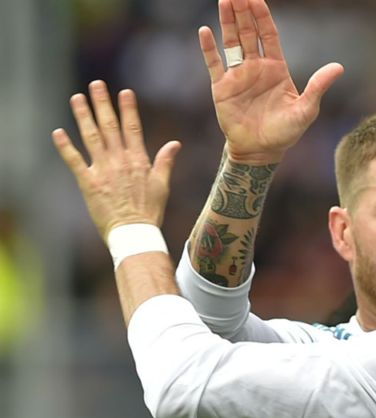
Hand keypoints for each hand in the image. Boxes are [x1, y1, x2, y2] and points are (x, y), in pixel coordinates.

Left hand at [52, 81, 180, 241]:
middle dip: (103, 104)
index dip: (128, 109)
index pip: (133, 128)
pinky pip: (75, 161)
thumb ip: (165, 162)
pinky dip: (66, 147)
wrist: (135, 232)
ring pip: (92, 137)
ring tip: (77, 98)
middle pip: (110, 126)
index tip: (124, 92)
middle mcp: (120, 161)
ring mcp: (104, 170)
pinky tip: (58, 132)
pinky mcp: (89, 182)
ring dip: (83, 116)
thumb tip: (175, 144)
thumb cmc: (150, 211)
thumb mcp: (162, 185)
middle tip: (96, 84)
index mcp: (139, 160)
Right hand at [199, 0, 343, 163]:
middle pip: (249, 33)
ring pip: (231, 42)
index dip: (262, 17)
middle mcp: (256, 67)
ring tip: (224, 0)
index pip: (269, 35)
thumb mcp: (306, 110)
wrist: (261, 150)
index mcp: (276, 68)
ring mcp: (238, 76)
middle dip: (243, 12)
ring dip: (227, 22)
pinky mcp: (222, 88)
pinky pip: (214, 63)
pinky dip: (208, 48)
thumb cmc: (286, 132)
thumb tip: (339, 67)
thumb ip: (318, 87)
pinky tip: (205, 31)